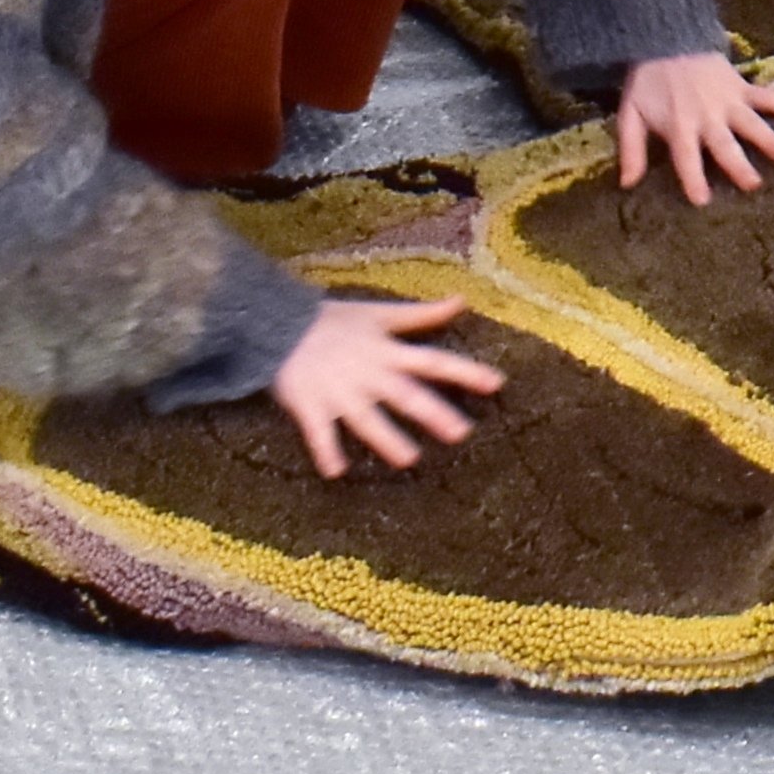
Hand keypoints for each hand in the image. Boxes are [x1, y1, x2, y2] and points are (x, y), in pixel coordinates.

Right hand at [268, 294, 504, 479]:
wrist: (276, 322)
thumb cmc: (332, 320)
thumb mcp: (380, 313)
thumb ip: (422, 314)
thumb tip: (462, 300)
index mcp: (387, 352)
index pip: (433, 361)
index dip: (465, 371)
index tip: (496, 384)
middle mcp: (368, 374)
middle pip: (405, 395)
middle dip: (432, 413)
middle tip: (461, 433)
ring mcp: (339, 392)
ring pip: (367, 419)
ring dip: (387, 438)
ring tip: (409, 459)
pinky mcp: (309, 406)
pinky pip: (319, 433)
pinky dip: (326, 451)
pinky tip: (336, 473)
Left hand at [614, 49, 773, 205]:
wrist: (666, 37)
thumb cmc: (648, 81)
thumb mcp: (631, 114)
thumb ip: (631, 149)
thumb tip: (627, 184)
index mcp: (679, 126)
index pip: (686, 158)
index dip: (693, 179)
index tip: (703, 201)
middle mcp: (707, 116)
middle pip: (725, 145)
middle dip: (739, 165)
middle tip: (754, 185)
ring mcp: (728, 101)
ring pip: (751, 123)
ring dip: (768, 139)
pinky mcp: (741, 87)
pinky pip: (766, 96)